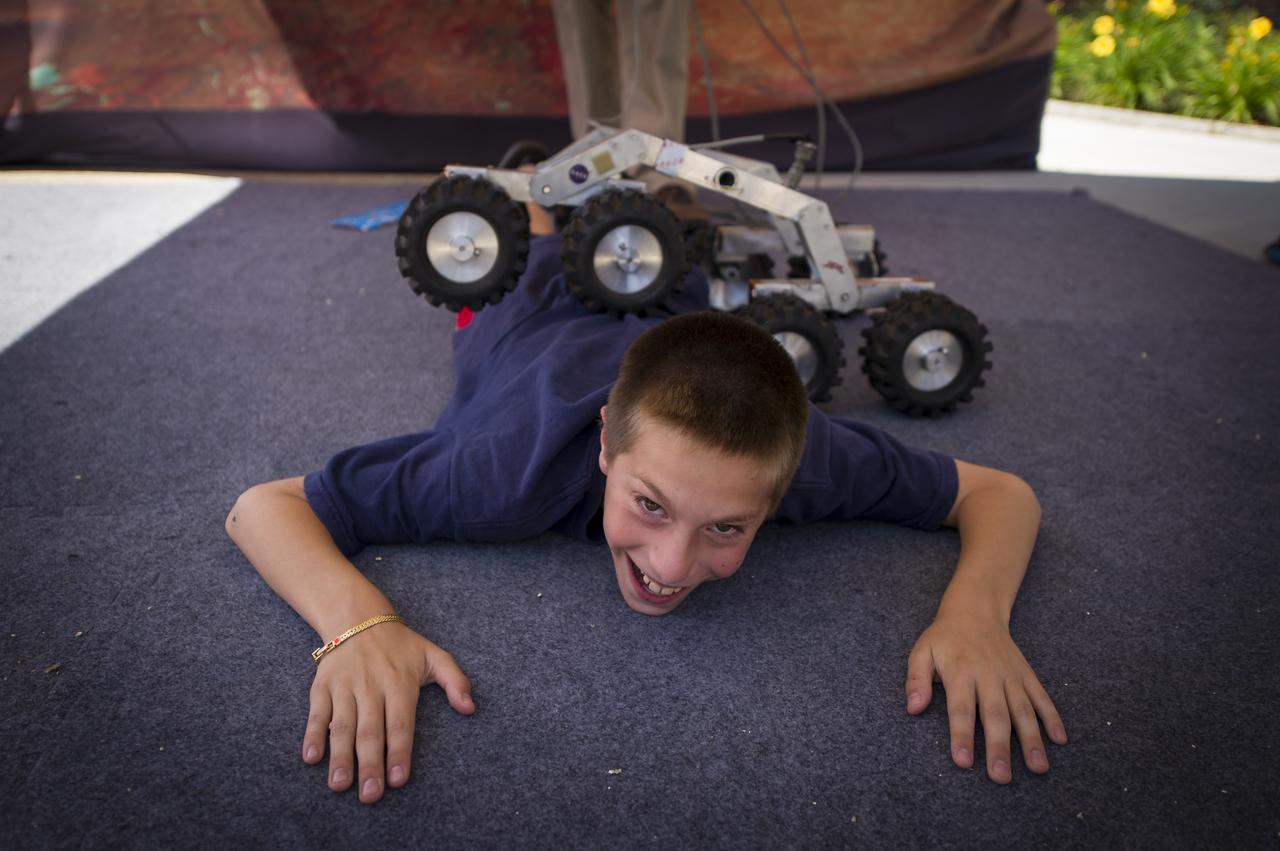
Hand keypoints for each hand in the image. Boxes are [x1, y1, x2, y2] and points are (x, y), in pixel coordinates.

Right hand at [301, 622, 474, 803]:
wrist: (357, 617)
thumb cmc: (400, 644)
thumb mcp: (434, 655)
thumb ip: (455, 680)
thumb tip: (470, 708)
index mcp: (400, 683)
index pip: (400, 723)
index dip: (399, 752)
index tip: (399, 779)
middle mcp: (371, 687)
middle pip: (370, 731)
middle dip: (370, 765)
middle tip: (370, 795)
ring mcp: (345, 687)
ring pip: (342, 726)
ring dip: (340, 757)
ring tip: (340, 785)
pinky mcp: (323, 686)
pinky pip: (317, 712)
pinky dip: (312, 734)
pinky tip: (311, 757)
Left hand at [905, 614, 1066, 783]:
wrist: (975, 610)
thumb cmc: (944, 638)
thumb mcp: (922, 652)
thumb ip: (916, 680)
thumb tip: (913, 708)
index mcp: (960, 672)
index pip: (960, 708)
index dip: (962, 735)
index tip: (963, 761)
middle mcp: (988, 675)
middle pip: (995, 714)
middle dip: (999, 747)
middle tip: (1001, 777)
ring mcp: (1010, 675)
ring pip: (1023, 709)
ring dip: (1032, 739)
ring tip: (1038, 767)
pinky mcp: (1026, 674)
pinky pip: (1041, 696)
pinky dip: (1052, 716)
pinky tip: (1060, 739)